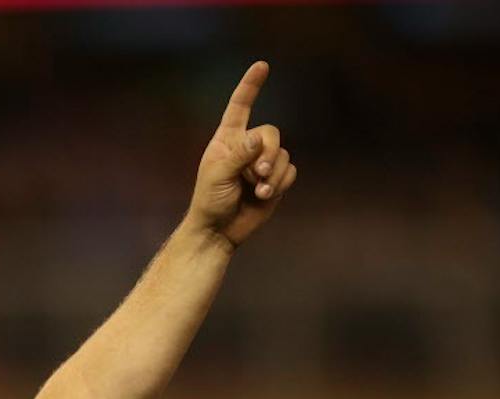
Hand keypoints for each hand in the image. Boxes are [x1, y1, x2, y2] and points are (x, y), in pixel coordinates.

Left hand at [185, 61, 297, 249]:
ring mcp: (262, 163)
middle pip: (271, 133)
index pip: (239, 107)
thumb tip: (259, 139)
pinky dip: (281, 183)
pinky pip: (290, 171)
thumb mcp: (217, 176)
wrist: (218, 230)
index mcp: (227, 140)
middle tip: (258, 173)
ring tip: (258, 191)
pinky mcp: (275, 180)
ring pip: (282, 154)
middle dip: (268, 153)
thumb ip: (238, 155)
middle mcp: (246, 147)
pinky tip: (264, 195)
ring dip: (273, 173)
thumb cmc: (209, 201)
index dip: (250, 86)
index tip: (262, 65)